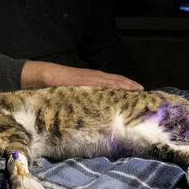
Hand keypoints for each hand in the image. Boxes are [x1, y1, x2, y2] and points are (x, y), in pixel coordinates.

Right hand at [21, 61, 142, 90]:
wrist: (45, 74)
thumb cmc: (58, 86)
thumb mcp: (74, 93)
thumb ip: (84, 100)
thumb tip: (90, 113)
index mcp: (93, 80)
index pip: (113, 82)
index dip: (126, 86)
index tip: (138, 92)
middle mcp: (94, 76)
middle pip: (116, 80)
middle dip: (130, 85)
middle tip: (144, 92)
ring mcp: (90, 77)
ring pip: (112, 80)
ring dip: (125, 84)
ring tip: (137, 89)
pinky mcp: (84, 79)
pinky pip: (100, 82)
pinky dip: (112, 84)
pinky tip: (121, 87)